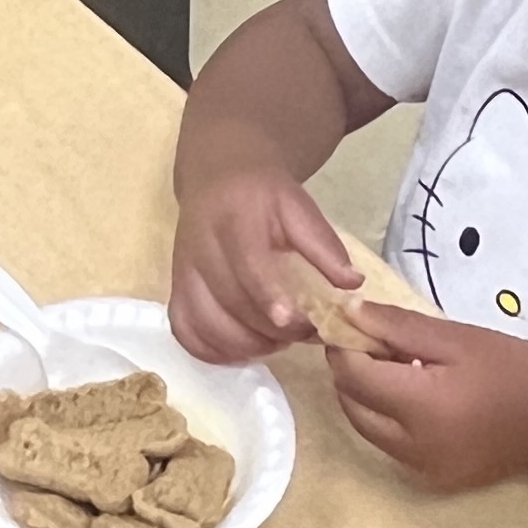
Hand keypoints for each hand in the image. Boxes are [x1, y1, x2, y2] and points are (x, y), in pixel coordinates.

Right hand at [167, 167, 363, 364]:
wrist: (218, 177)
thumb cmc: (263, 196)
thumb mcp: (298, 206)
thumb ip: (323, 245)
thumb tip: (352, 285)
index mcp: (233, 218)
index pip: (245, 262)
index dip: (266, 295)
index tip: (291, 321)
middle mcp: (199, 245)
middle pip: (227, 299)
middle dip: (268, 329)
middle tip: (304, 333)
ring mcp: (182, 270)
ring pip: (202, 322)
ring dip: (243, 344)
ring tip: (277, 341)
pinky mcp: (175, 288)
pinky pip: (185, 331)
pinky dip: (213, 350)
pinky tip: (243, 347)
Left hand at [323, 301, 527, 494]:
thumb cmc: (515, 370)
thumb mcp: (456, 337)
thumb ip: (397, 326)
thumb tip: (348, 312)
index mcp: (419, 408)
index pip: (353, 375)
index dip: (342, 345)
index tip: (349, 321)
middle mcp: (411, 447)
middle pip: (352, 404)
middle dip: (351, 370)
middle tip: (373, 340)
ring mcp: (421, 470)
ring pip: (366, 427)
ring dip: (366, 395)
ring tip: (396, 363)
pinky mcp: (432, 479)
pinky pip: (390, 445)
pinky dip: (387, 417)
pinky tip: (414, 392)